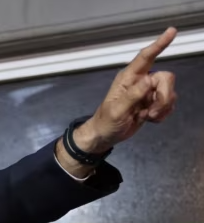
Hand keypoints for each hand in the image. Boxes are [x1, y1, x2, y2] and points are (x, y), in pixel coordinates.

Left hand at [74, 28, 177, 154]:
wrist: (105, 136)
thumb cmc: (106, 121)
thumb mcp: (117, 110)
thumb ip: (133, 95)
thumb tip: (149, 80)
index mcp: (128, 78)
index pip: (145, 57)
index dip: (159, 44)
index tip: (171, 32)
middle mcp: (140, 81)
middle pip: (166, 78)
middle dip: (164, 96)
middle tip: (151, 112)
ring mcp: (148, 92)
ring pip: (169, 92)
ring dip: (162, 107)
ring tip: (147, 117)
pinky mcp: (153, 103)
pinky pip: (168, 104)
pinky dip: (163, 113)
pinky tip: (150, 119)